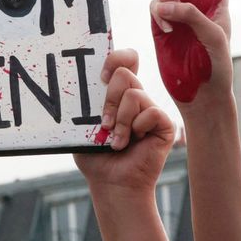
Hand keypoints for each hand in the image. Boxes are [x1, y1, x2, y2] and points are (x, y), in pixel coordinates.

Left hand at [73, 47, 174, 193]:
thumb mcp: (83, 127)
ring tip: (117, 141)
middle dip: (109, 98)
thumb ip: (84, 104)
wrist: (112, 183)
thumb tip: (76, 83)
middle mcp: (137, 98)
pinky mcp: (164, 124)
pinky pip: (150, 112)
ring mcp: (151, 110)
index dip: (114, 58)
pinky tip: (134, 143)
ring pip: (134, 94)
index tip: (100, 77)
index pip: (124, 59)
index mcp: (119, 94)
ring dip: (120, 120)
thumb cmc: (96, 157)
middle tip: (104, 123)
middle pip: (125, 72)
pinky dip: (136, 128)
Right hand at [150, 0, 239, 109]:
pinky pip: (153, 5)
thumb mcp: (215, 37)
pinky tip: (168, 32)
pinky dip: (159, 15)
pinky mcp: (158, 22)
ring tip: (174, 19)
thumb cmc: (217, 66)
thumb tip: (162, 4)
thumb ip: (191, 15)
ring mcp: (174, 8)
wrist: (201, 93)